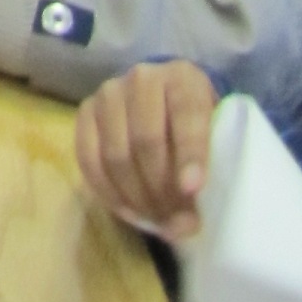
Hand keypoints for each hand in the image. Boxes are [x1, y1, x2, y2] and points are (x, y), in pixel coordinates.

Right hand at [74, 60, 217, 242]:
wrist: (165, 106)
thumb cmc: (197, 129)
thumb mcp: (215, 137)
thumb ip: (208, 172)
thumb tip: (185, 223)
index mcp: (183, 78)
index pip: (187, 115)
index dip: (190, 154)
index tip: (192, 189)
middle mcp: (142, 78)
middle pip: (146, 140)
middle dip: (162, 190)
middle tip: (177, 222)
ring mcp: (109, 93)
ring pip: (116, 154)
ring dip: (136, 198)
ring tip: (156, 220)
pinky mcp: (86, 112)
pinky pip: (88, 159)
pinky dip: (108, 193)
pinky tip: (130, 212)